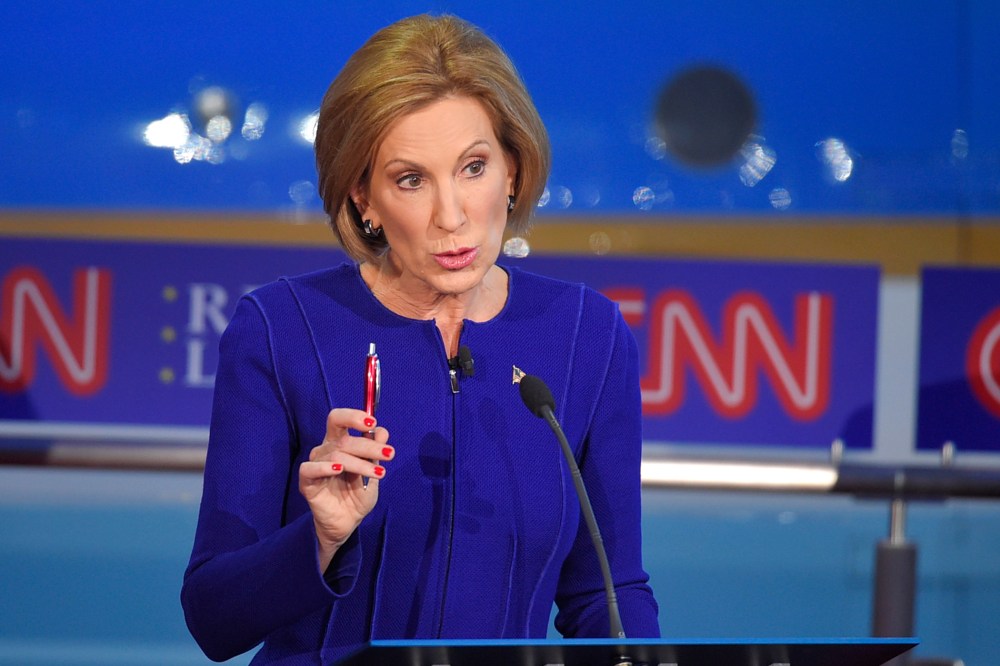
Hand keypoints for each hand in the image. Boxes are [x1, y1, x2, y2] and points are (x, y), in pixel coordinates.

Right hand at [298, 408, 392, 570]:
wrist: (349, 522)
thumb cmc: (358, 493)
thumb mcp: (374, 472)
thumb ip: (376, 452)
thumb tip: (382, 431)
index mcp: (339, 443)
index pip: (339, 419)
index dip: (353, 416)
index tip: (372, 422)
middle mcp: (325, 450)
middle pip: (340, 436)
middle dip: (367, 444)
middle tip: (389, 454)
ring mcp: (315, 465)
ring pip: (335, 454)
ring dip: (360, 462)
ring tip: (379, 474)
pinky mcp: (307, 483)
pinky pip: (309, 469)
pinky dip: (324, 467)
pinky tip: (340, 470)